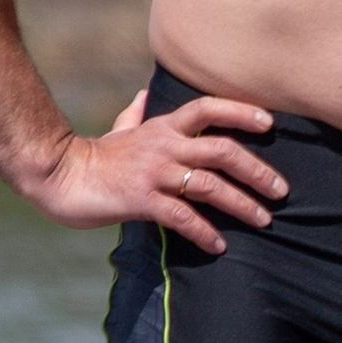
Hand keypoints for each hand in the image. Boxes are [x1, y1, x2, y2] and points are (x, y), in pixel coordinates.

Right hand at [31, 88, 284, 253]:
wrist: (61, 177)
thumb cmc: (94, 157)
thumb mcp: (118, 130)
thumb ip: (136, 115)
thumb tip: (143, 96)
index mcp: (163, 127)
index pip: (209, 109)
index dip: (241, 112)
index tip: (270, 123)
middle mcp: (164, 146)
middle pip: (223, 150)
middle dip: (257, 170)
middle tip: (280, 190)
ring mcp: (154, 173)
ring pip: (210, 185)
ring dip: (241, 204)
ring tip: (263, 220)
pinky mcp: (142, 200)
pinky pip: (183, 217)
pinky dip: (205, 232)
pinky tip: (219, 246)